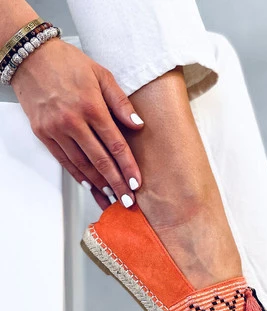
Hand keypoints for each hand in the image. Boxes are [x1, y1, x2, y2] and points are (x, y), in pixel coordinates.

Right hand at [12, 37, 143, 209]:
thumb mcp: (101, 75)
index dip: (127, 167)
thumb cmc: (67, 63)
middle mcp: (73, 120)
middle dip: (116, 184)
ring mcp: (56, 129)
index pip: (115, 144)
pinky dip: (78, 176)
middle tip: (127, 201)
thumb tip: (137, 124)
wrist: (30, 56)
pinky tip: (89, 186)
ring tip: (111, 197)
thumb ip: (121, 102)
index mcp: (91, 106)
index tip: (136, 183)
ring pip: (82, 165)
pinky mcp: (43, 133)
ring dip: (98, 185)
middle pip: (100, 161)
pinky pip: (64, 160)